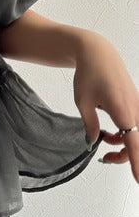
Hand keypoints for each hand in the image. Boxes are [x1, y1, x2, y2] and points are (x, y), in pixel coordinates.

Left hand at [73, 32, 138, 183]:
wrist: (98, 54)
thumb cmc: (89, 74)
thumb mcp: (82, 102)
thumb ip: (90, 125)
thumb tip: (92, 142)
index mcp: (122, 111)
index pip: (134, 143)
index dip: (136, 163)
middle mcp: (135, 109)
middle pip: (137, 143)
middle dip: (124, 156)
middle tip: (105, 158)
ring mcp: (138, 106)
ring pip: (137, 134)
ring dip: (124, 143)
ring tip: (104, 139)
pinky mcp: (136, 103)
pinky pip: (136, 124)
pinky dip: (126, 132)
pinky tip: (111, 131)